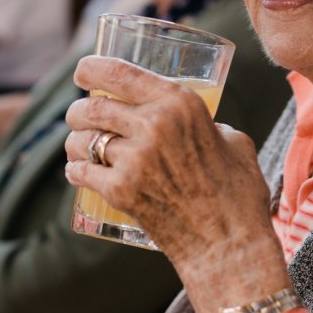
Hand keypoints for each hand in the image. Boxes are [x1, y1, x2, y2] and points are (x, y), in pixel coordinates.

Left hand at [64, 56, 286, 312]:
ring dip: (75, 142)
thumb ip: (208, 124)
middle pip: (92, 107)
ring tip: (79, 147)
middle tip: (78, 116)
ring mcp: (134, 159)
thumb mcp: (233, 141)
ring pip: (82, 140)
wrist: (229, 245)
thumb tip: (194, 122)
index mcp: (181, 103)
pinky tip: (78, 172)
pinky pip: (80, 172)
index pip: (120, 73)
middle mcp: (154, 124)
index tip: (81, 72)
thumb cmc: (238, 194)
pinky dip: (75, 171)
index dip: (91, 68)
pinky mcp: (120, 191)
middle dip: (78, 111)